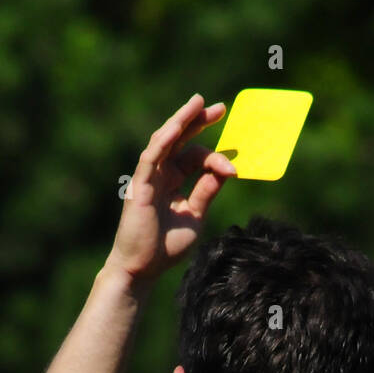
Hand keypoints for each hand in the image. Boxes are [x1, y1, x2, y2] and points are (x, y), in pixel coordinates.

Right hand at [106, 93, 236, 286]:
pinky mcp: (139, 186)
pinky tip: (176, 127)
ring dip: (180, 121)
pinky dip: (163, 142)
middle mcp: (160, 174)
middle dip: (198, 121)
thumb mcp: (195, 216)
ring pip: (164, 141)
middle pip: (180, 140)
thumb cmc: (165, 247)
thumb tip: (225, 169)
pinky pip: (150, 158)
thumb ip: (207, 191)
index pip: (195, 158)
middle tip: (219, 107)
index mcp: (173, 181)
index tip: (234, 168)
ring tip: (198, 103)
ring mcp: (148, 178)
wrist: (143, 269)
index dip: (215, 158)